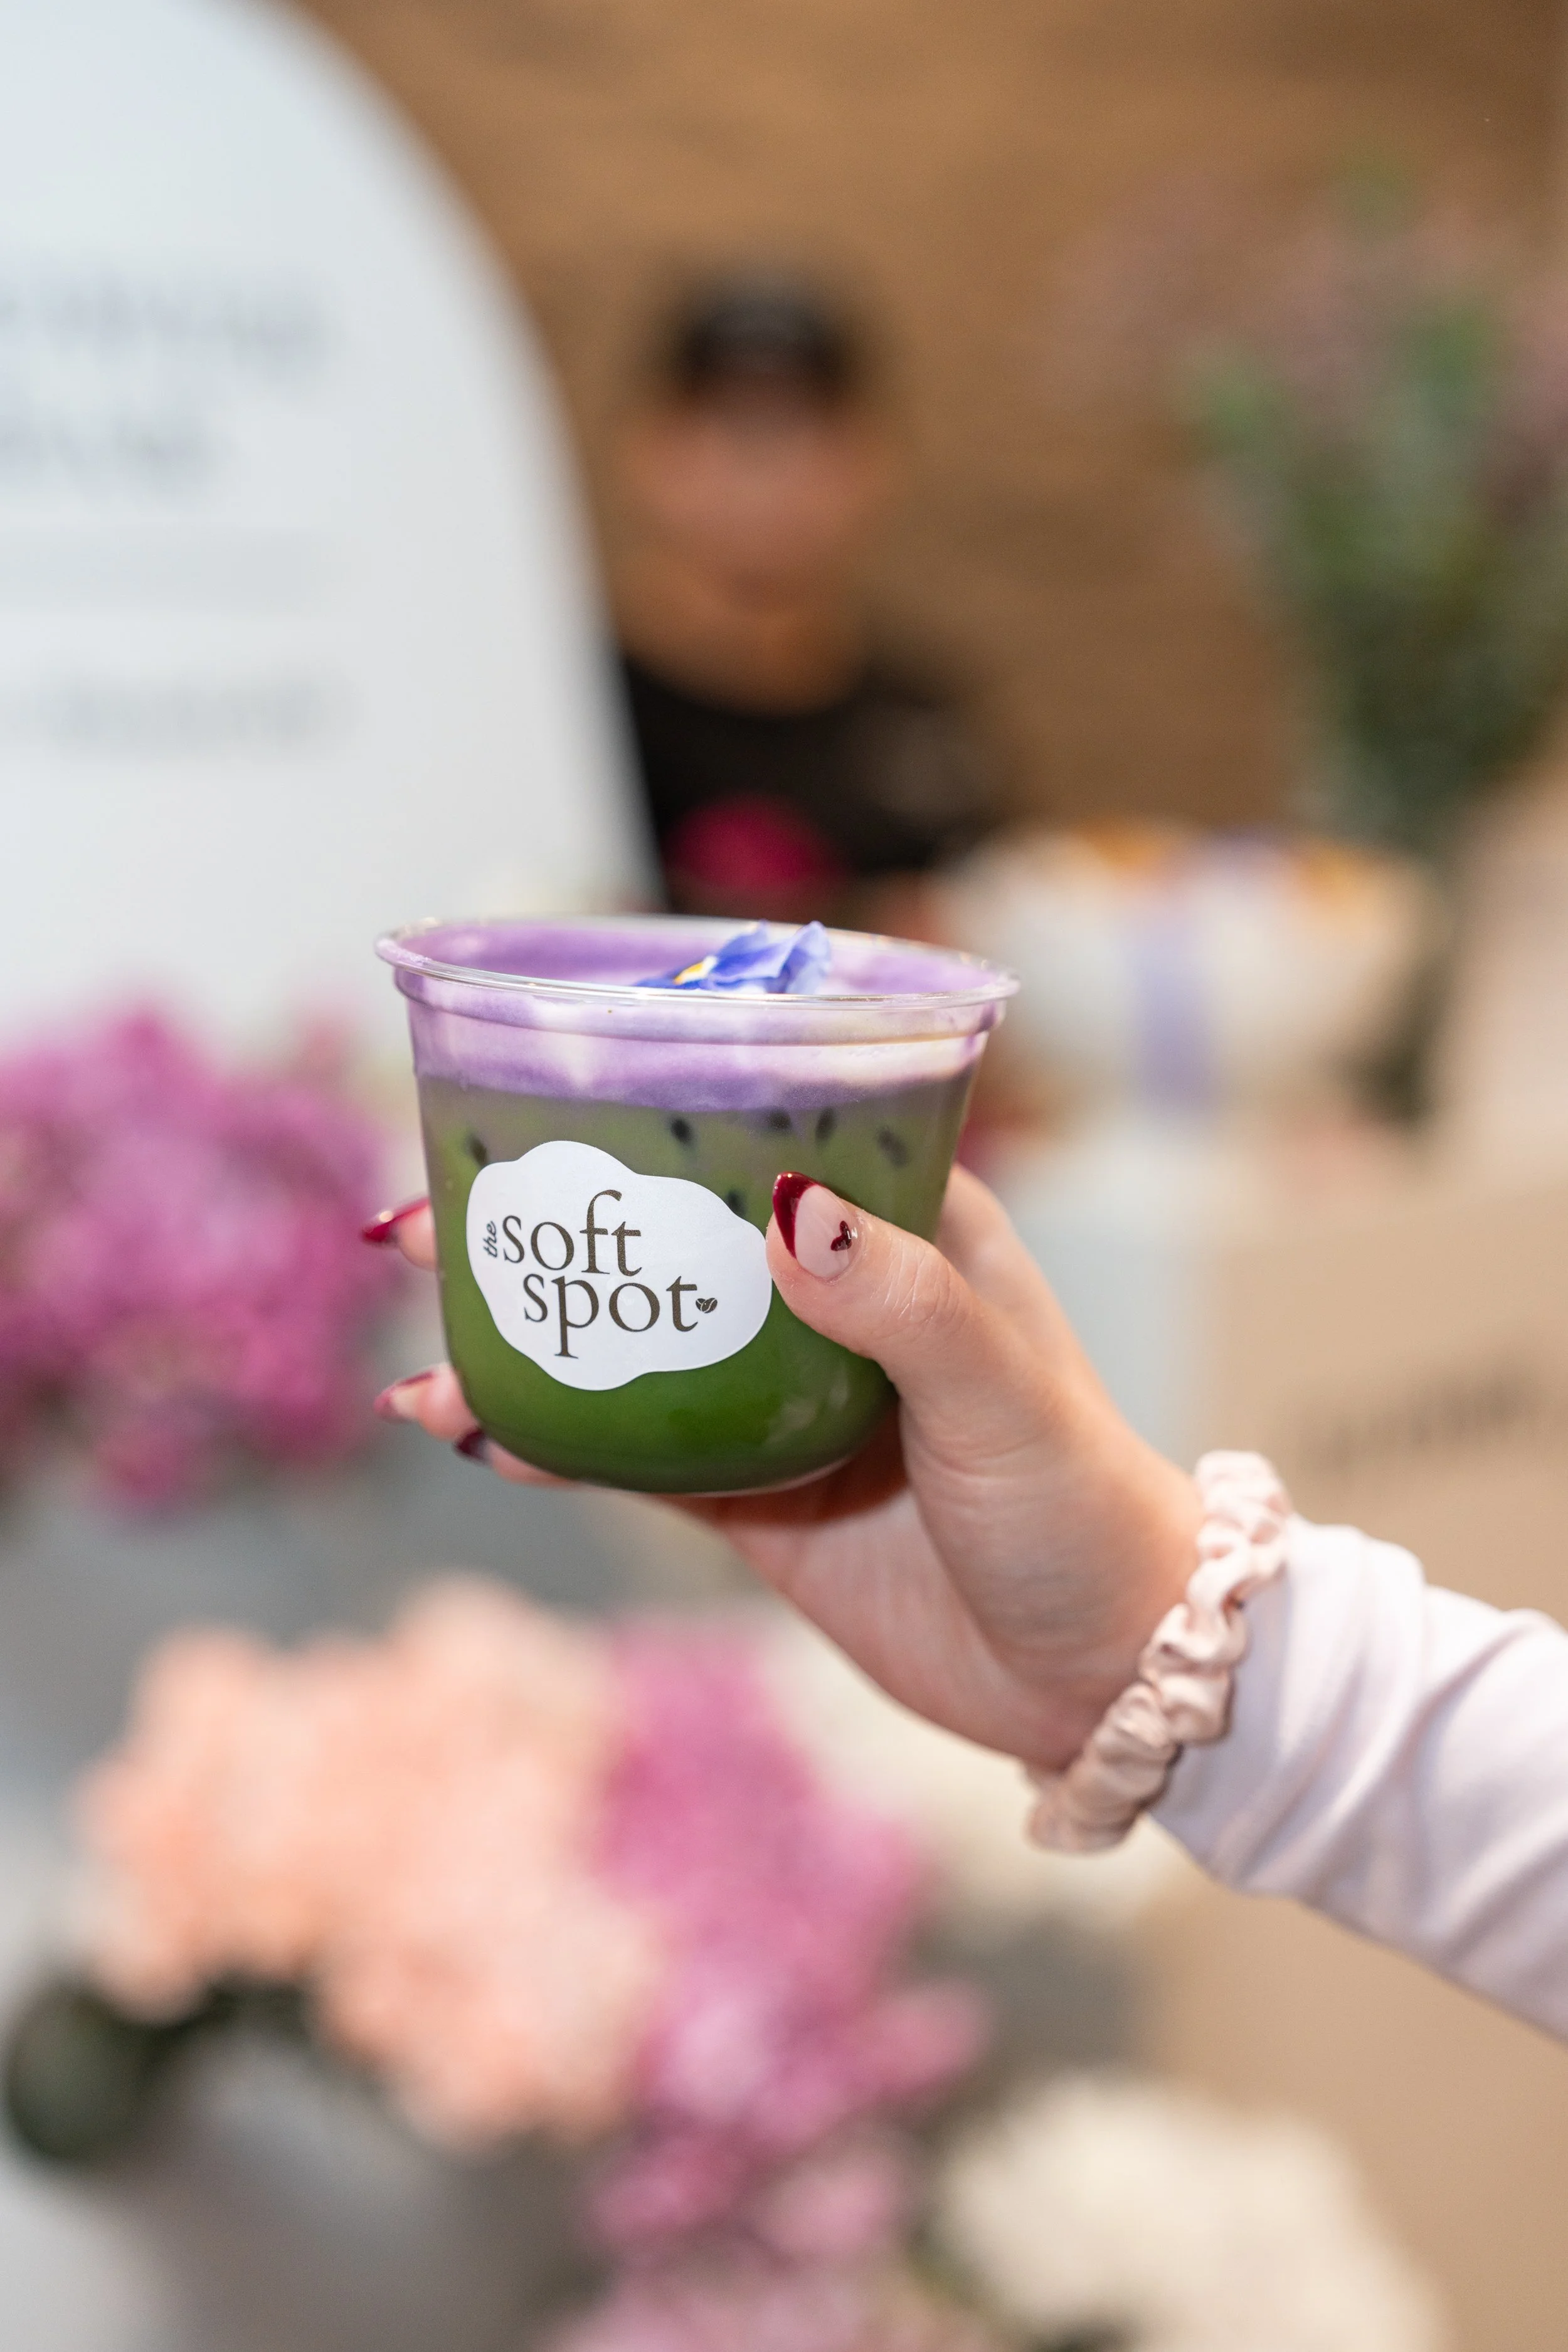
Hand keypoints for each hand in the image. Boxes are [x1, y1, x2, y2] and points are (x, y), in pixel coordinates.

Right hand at [368, 1170, 1197, 1769]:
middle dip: (557, 1227)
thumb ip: (900, 1303)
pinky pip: (634, 1456)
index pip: (766, 1131)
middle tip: (432, 1222)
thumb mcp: (1002, 1391)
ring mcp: (782, 1400)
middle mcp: (832, 1297)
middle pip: (671, 1237)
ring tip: (424, 1346)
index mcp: (905, 1228)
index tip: (546, 1101)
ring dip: (533, 1343)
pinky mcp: (753, 1497)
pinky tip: (476, 1434)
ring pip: (633, 1347)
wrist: (1101, 1675)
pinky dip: (554, 1444)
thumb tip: (783, 1213)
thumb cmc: (1081, 1506)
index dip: (653, 1111)